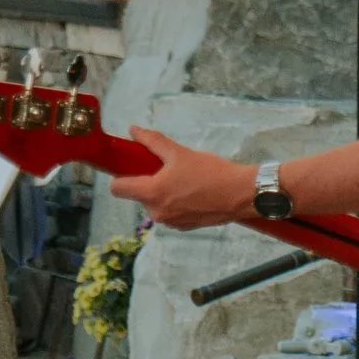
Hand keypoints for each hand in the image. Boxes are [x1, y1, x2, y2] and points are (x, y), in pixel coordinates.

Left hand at [108, 128, 249, 228]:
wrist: (240, 194)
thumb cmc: (210, 172)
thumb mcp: (179, 152)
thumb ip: (152, 142)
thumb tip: (133, 131)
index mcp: (152, 193)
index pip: (117, 189)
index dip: (120, 176)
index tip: (132, 168)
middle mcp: (157, 212)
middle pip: (139, 195)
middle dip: (149, 182)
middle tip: (169, 170)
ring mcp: (170, 223)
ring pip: (155, 204)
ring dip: (163, 194)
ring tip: (186, 181)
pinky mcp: (183, 227)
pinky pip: (171, 213)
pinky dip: (177, 203)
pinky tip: (195, 193)